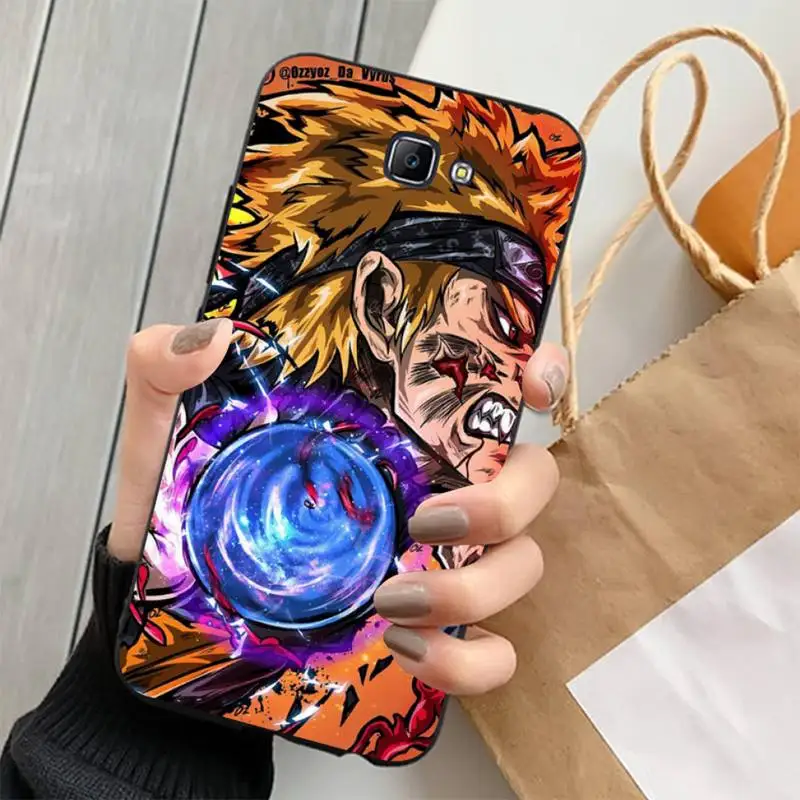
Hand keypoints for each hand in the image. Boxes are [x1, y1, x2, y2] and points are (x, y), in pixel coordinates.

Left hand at [109, 320, 566, 698]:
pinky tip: (407, 649)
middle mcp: (437, 485)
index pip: (496, 385)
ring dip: (477, 588)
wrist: (164, 599)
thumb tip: (218, 334)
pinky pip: (495, 656)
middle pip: (534, 480)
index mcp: (395, 428)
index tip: (529, 385)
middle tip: (424, 519)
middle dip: (505, 502)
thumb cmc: (180, 504)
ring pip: (525, 566)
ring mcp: (443, 560)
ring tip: (393, 596)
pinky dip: (469, 662)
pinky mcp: (431, 631)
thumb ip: (165, 365)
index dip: (541, 375)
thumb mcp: (161, 425)